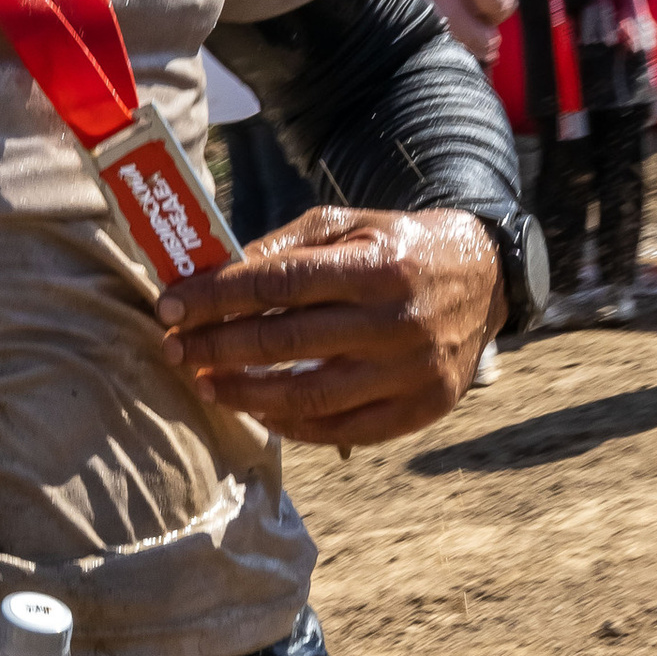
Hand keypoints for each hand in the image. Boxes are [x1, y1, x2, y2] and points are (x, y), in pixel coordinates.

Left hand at [158, 206, 505, 446]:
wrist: (486, 278)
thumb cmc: (399, 248)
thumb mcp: (348, 225)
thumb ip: (283, 248)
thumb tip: (213, 276)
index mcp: (376, 266)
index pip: (278, 285)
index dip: (216, 298)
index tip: (170, 306)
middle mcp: (397, 322)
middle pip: (286, 344)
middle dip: (217, 348)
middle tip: (174, 349)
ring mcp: (412, 371)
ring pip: (309, 397)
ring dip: (245, 394)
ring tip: (205, 383)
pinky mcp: (421, 408)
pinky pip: (342, 429)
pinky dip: (292, 426)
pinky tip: (258, 410)